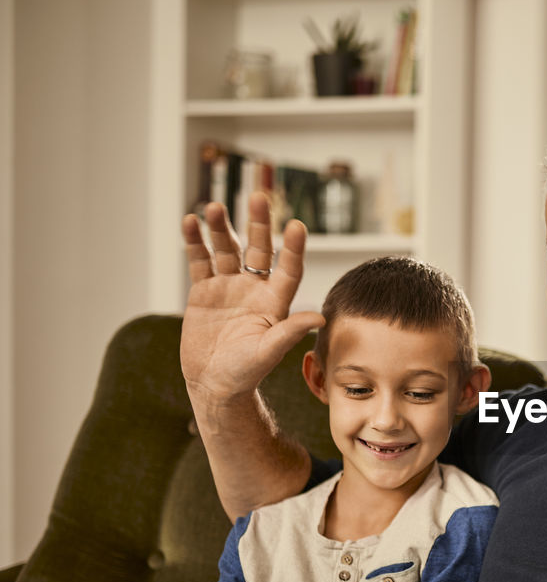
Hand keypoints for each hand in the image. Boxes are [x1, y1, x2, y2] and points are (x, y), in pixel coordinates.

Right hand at [181, 192, 324, 406]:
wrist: (215, 383)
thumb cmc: (247, 373)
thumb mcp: (269, 352)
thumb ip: (290, 331)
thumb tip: (320, 317)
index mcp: (275, 302)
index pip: (289, 269)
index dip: (293, 249)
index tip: (297, 225)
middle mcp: (255, 288)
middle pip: (258, 249)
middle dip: (258, 224)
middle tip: (258, 198)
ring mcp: (229, 286)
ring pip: (226, 249)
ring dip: (220, 228)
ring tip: (213, 207)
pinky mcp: (203, 291)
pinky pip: (200, 260)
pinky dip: (195, 241)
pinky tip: (191, 221)